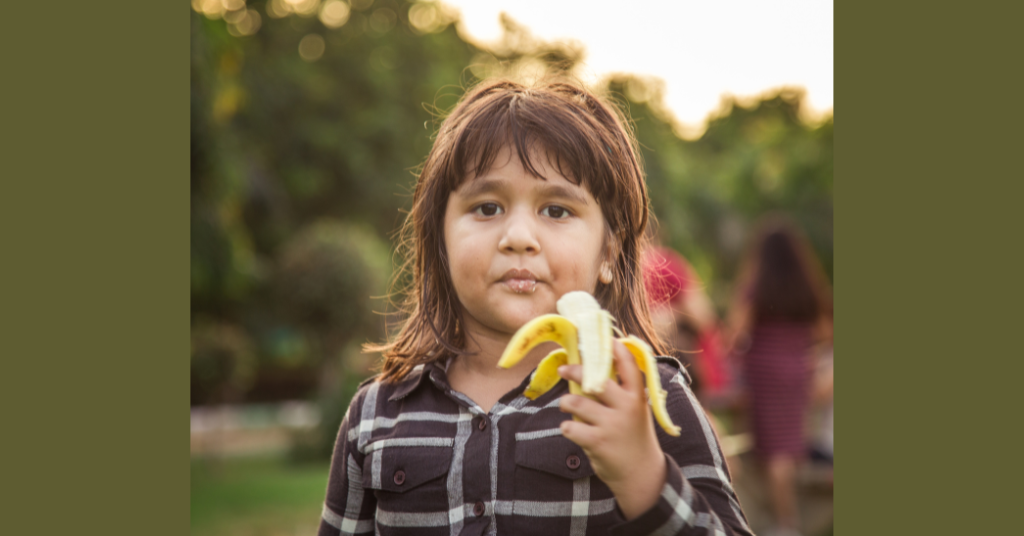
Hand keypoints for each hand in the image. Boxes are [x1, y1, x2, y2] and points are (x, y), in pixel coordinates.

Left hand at [558, 340, 666, 519]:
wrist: (641, 473)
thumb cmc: (632, 435)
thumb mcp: (635, 410)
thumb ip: (619, 391)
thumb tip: (591, 366)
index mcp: (637, 396)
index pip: (628, 364)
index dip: (615, 348)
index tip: (603, 339)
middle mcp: (626, 407)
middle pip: (594, 378)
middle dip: (574, 370)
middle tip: (563, 368)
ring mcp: (612, 425)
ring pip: (575, 402)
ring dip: (565, 402)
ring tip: (566, 405)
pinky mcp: (597, 442)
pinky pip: (569, 426)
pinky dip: (567, 426)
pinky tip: (572, 429)